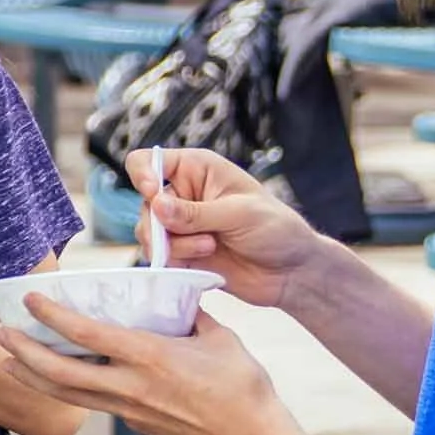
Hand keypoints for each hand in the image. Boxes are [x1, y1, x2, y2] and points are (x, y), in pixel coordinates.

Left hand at [1, 301, 300, 434]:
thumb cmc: (244, 388)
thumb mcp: (221, 338)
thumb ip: (192, 315)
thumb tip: (178, 297)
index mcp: (150, 357)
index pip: (88, 335)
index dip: (54, 315)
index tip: (32, 299)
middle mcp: (130, 387)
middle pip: (61, 373)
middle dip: (26, 353)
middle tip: (3, 334)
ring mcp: (130, 411)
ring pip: (69, 395)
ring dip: (35, 376)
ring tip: (10, 361)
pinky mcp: (136, 425)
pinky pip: (93, 404)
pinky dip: (68, 391)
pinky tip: (58, 380)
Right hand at [137, 148, 324, 311]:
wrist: (291, 272)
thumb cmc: (275, 229)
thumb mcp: (239, 214)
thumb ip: (195, 213)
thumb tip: (155, 206)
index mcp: (196, 169)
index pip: (147, 162)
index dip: (143, 176)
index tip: (154, 195)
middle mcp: (182, 194)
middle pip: (143, 205)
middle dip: (163, 225)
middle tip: (201, 238)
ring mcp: (180, 226)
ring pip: (148, 235)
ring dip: (174, 247)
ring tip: (209, 248)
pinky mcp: (181, 254)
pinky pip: (159, 259)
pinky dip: (174, 263)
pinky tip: (202, 264)